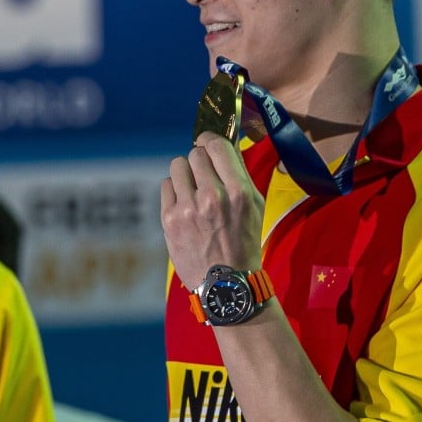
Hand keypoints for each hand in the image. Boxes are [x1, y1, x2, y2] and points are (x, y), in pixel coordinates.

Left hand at [160, 131, 265, 289]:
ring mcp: (188, 208)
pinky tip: (184, 205)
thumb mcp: (255, 205)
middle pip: (195, 154)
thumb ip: (239, 173)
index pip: (217, 146)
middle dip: (199, 161)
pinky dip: (174, 191)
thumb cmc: (244, 240)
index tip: (207, 142)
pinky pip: (166, 185)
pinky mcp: (169, 219)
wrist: (226, 282)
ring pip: (177, 166)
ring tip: (193, 190)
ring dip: (185, 173)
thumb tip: (223, 142)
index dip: (210, 139)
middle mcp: (212, 197)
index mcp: (238, 192)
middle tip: (204, 175)